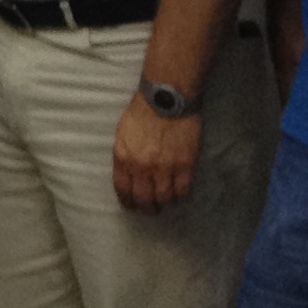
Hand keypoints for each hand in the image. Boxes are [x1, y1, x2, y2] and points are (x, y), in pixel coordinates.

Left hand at [113, 95, 202, 212]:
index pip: (123, 190)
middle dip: (148, 208)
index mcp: (123, 158)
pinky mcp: (184, 165)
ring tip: (167, 201)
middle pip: (144, 200)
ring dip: (165, 203)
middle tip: (152, 208)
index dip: (129, 202)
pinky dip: (182, 196)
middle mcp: (142, 168)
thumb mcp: (123, 134)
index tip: (133, 206)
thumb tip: (128, 173)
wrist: (166, 98)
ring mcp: (164, 168)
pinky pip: (183, 191)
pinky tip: (181, 193)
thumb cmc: (142, 112)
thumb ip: (125, 155)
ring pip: (164, 199)